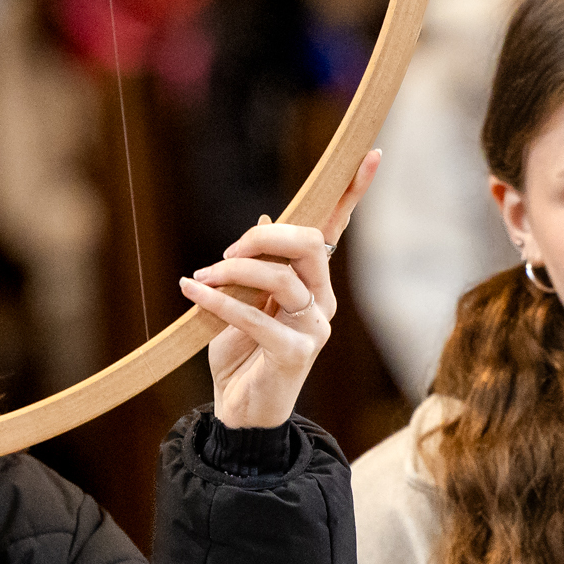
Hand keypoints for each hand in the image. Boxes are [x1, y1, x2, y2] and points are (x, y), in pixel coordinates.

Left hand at [178, 149, 380, 429]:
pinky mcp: (295, 354)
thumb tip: (269, 220)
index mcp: (314, 283)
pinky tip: (192, 291)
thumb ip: (259, 265)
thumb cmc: (242, 352)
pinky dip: (218, 301)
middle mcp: (322, 301)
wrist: (239, 409)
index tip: (370, 154)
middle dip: (262, 239)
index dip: (352, 193)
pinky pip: (255, 317)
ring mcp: (314, 329)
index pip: (335, 230)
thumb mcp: (246, 300)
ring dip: (235, 272)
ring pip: (283, 279)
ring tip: (200, 278)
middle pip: (309, 246)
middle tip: (225, 254)